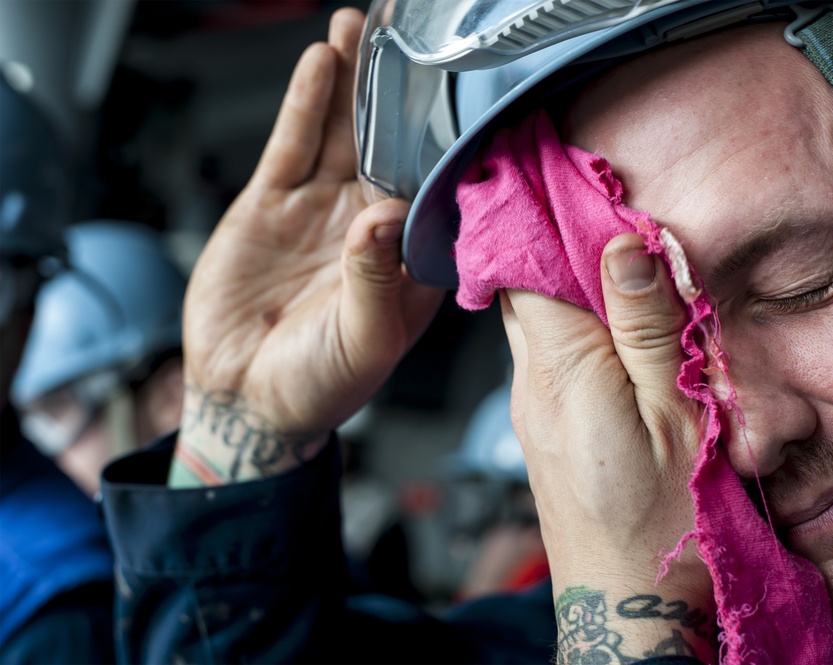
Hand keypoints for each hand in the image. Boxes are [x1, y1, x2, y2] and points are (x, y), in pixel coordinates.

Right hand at [169, 9, 442, 486]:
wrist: (245, 398)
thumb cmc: (319, 384)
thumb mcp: (361, 341)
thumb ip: (373, 279)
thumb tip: (380, 216)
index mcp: (410, 260)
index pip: (438, 188)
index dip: (450, 142)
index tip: (466, 96)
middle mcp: (372, 226)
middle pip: (393, 145)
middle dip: (402, 92)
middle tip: (414, 39)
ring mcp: (322, 209)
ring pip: (345, 133)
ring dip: (355, 82)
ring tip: (364, 28)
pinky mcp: (273, 203)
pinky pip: (294, 144)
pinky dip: (307, 103)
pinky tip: (322, 64)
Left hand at [502, 233, 715, 661]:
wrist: (628, 609)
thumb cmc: (662, 525)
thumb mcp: (674, 415)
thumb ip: (647, 327)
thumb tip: (624, 246)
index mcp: (560, 367)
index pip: (523, 261)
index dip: (539, 209)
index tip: (547, 162)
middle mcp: (531, 382)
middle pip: (527, 286)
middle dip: (554, 239)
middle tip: (593, 199)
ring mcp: (533, 408)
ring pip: (538, 320)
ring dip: (568, 285)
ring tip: (612, 258)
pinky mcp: (545, 430)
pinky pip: (550, 356)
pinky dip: (574, 327)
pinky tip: (613, 330)